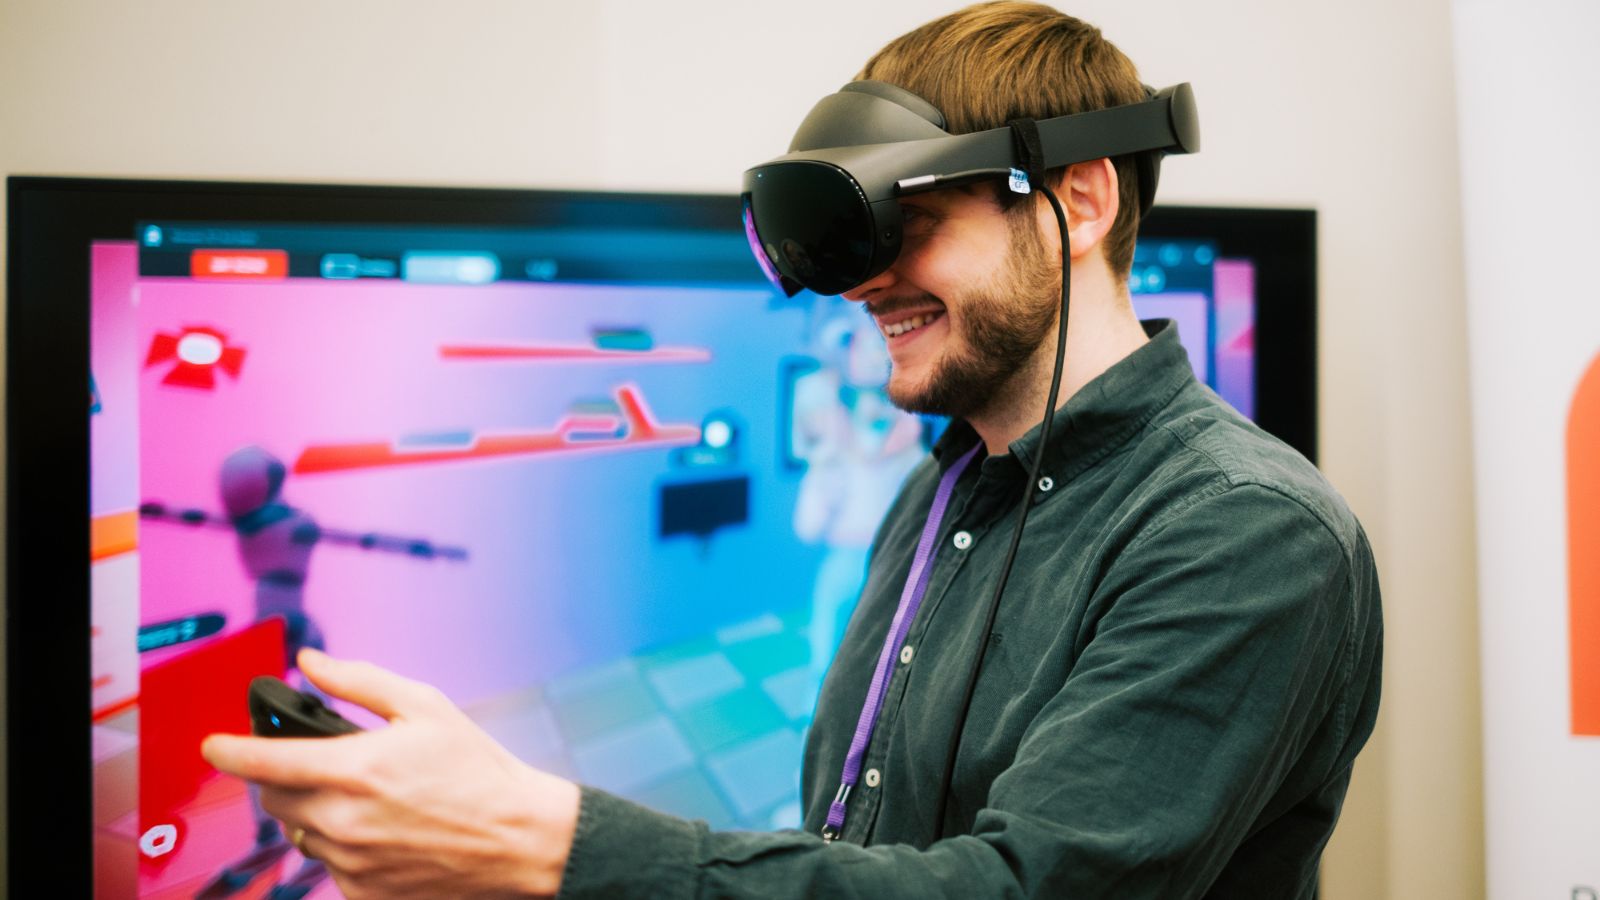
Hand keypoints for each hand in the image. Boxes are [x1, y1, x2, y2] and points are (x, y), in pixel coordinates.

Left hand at [202, 648, 579, 898]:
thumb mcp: (425, 707)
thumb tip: (310, 663)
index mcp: (353, 769)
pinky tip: (383, 829)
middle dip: (285, 775)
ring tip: (367, 797)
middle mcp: (342, 820)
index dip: (228, 751)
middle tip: (323, 762)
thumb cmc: (477, 770)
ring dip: (316, 809)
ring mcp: (350, 862)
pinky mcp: (363, 892)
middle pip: (274, 797)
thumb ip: (359, 682)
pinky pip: (329, 864)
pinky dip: (343, 843)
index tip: (213, 745)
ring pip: (301, 831)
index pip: (262, 762)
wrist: (517, 837)